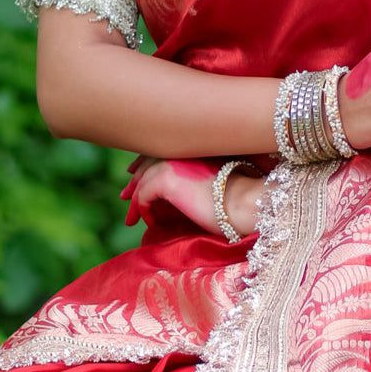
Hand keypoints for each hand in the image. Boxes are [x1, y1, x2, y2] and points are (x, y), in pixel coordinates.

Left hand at [121, 157, 265, 237]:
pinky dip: (143, 210)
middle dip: (134, 181)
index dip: (145, 163)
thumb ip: (194, 181)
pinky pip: (144, 197)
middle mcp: (181, 152)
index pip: (160, 152)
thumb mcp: (214, 183)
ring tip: (132, 219)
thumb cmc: (239, 197)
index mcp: (193, 149)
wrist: (246, 202)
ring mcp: (173, 164)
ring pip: (142, 182)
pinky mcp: (167, 181)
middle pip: (146, 164)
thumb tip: (177, 194)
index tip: (134, 174)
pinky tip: (150, 222)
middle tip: (125, 196)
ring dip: (135, 201)